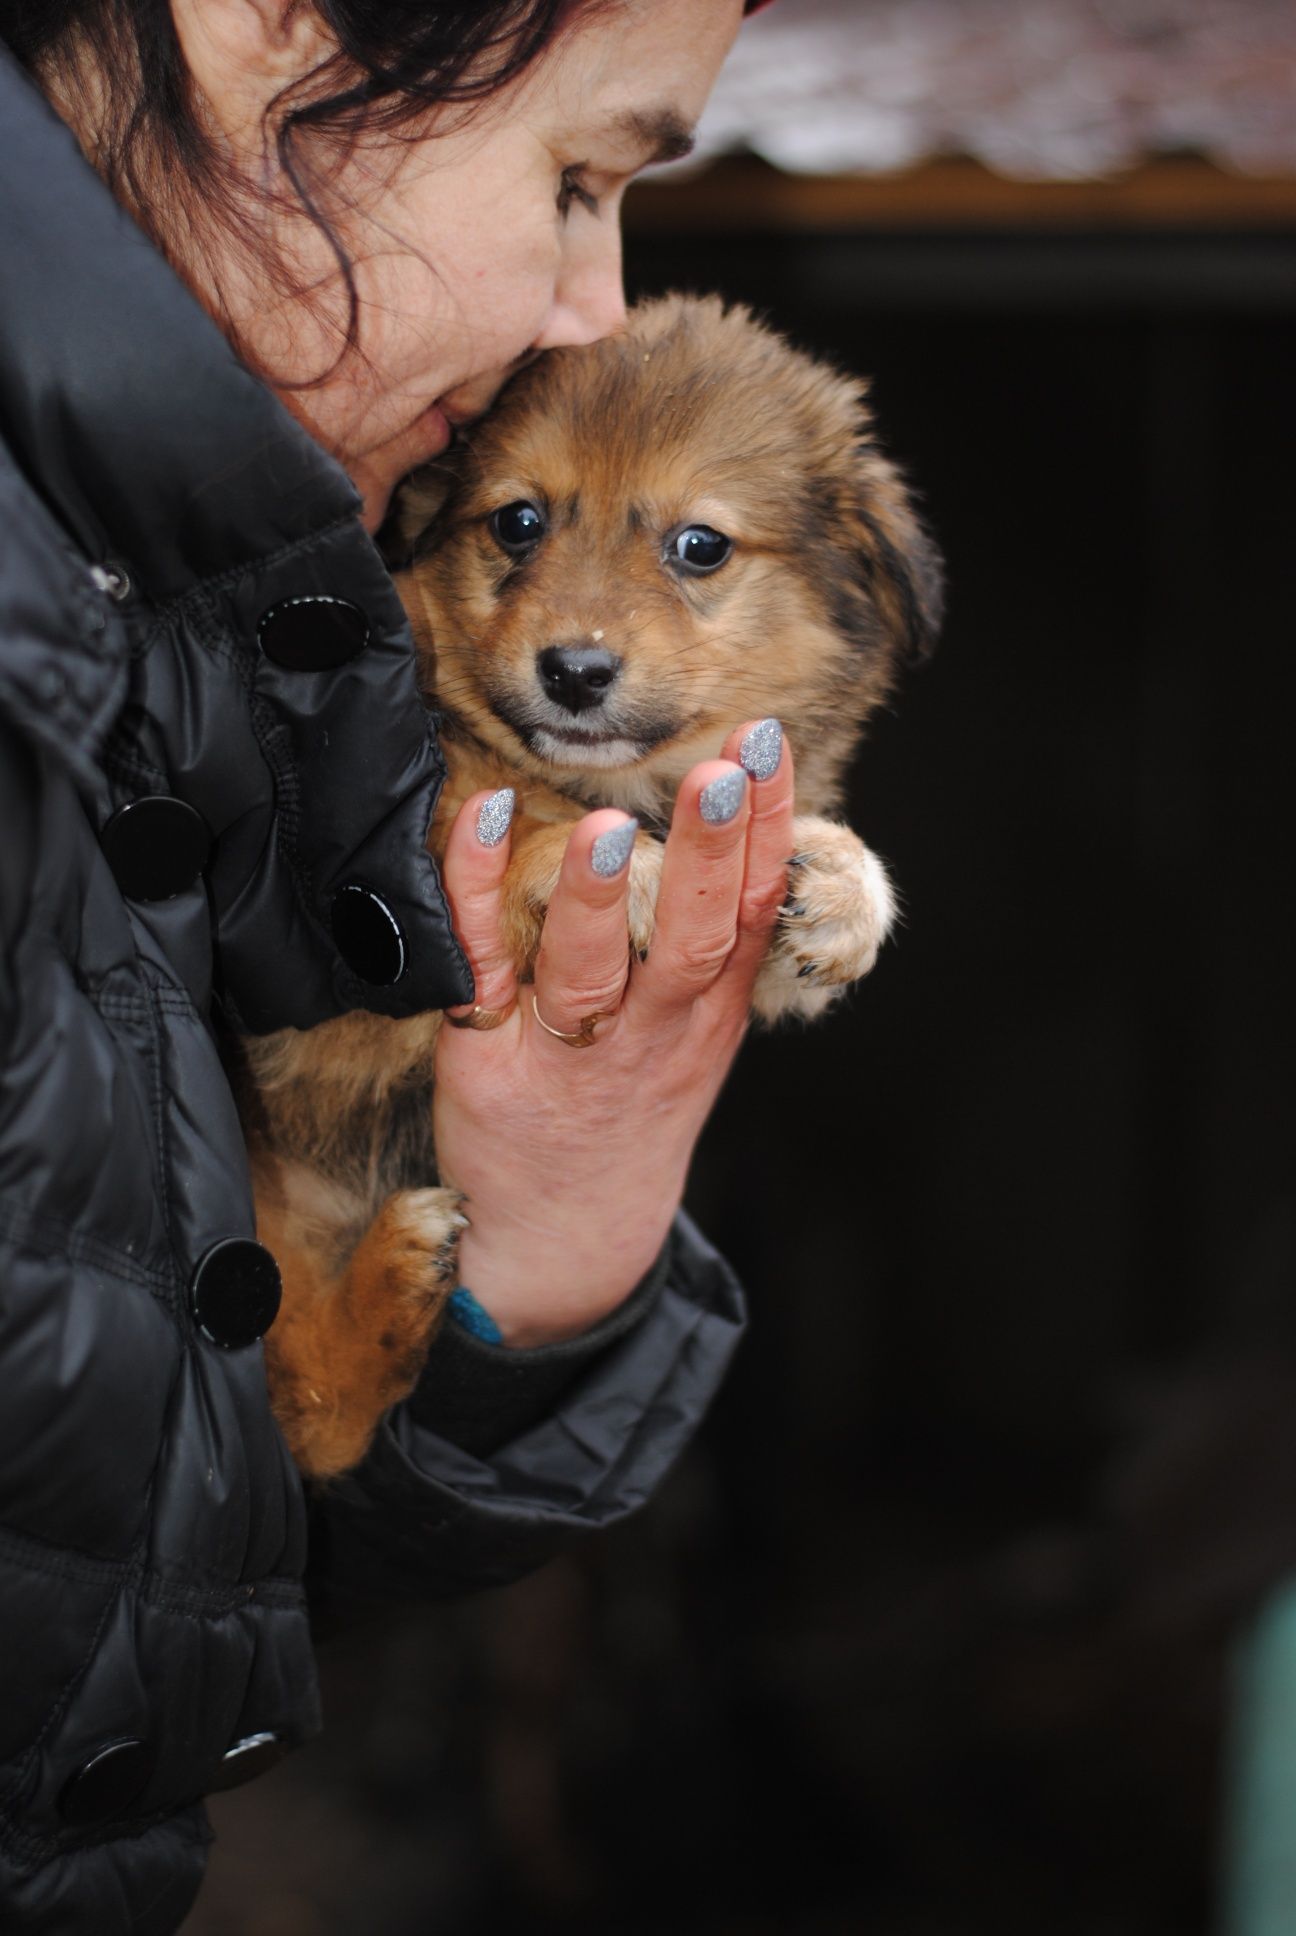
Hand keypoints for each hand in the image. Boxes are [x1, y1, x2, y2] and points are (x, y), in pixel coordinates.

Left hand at [432, 721, 793, 1345]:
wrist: (565, 1240)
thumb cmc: (630, 1108)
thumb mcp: (701, 1036)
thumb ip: (719, 944)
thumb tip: (749, 824)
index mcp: (708, 1014)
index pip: (751, 911)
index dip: (764, 830)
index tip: (764, 750)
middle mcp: (649, 1033)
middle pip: (689, 941)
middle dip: (708, 856)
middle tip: (718, 775)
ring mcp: (568, 1052)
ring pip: (589, 974)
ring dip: (600, 901)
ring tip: (610, 831)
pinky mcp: (487, 1060)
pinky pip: (479, 967)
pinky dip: (477, 890)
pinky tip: (488, 818)